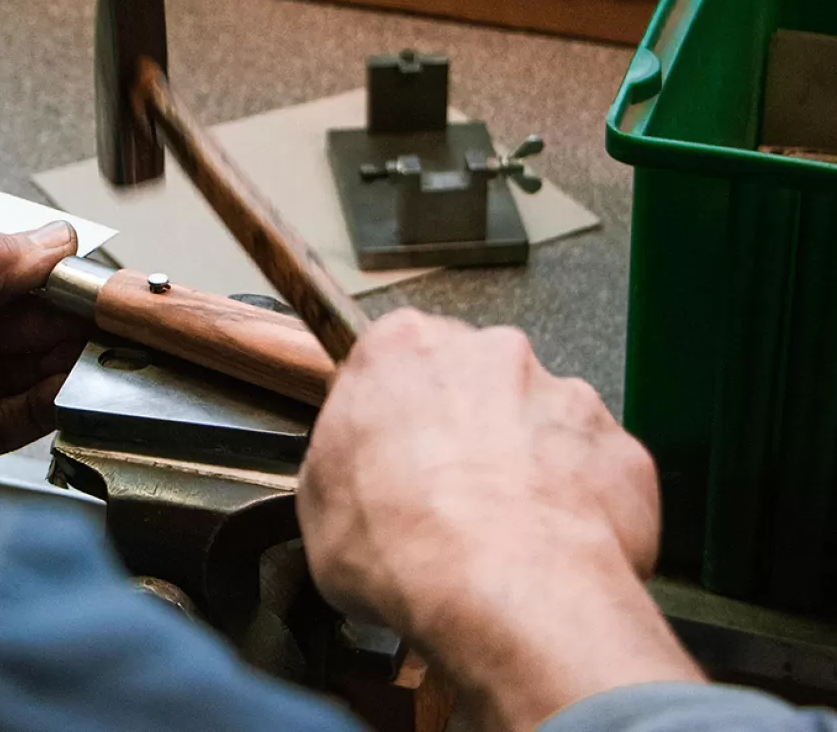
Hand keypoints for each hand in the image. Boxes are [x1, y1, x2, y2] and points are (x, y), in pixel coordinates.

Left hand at [0, 222, 87, 463]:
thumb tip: (50, 239)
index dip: (40, 278)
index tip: (84, 280)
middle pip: (8, 326)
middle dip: (58, 321)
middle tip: (106, 318)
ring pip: (13, 372)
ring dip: (59, 361)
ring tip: (101, 352)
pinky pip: (8, 419)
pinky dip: (45, 404)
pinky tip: (72, 390)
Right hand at [297, 309, 700, 730]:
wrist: (501, 591)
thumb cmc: (403, 542)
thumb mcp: (316, 507)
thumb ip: (340, 465)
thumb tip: (351, 486)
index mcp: (404, 346)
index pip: (394, 358)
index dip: (393, 412)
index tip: (390, 451)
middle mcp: (490, 353)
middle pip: (476, 381)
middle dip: (466, 430)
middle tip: (446, 499)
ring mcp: (564, 395)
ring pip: (541, 424)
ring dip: (526, 467)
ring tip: (503, 539)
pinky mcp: (620, 449)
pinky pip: (596, 474)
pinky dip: (579, 508)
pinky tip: (550, 554)